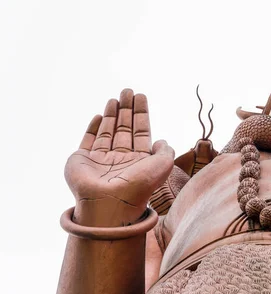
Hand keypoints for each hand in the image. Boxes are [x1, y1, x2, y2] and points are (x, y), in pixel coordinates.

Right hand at [65, 89, 173, 226]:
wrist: (109, 203)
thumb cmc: (139, 186)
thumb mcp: (162, 166)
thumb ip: (165, 151)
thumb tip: (162, 141)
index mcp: (139, 161)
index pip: (142, 132)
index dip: (142, 113)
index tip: (141, 96)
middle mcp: (121, 160)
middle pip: (125, 128)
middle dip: (127, 109)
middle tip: (128, 90)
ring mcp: (101, 161)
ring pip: (108, 132)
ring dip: (112, 114)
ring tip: (116, 98)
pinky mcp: (82, 160)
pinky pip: (89, 140)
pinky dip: (94, 127)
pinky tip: (100, 115)